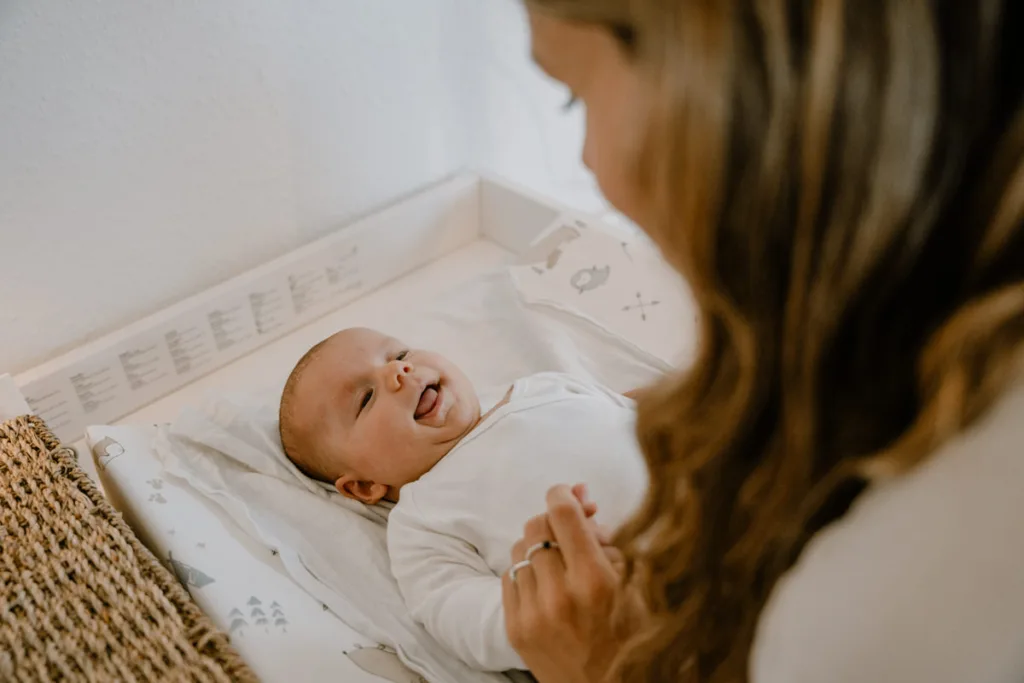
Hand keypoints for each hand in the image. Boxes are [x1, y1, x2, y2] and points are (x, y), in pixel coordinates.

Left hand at [502, 485, 642, 682]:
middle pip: (536, 526)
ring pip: (519, 549)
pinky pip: (509, 577)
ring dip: (538, 546)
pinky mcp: (515, 629)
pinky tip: (546, 583)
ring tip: (560, 561)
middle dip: (552, 520)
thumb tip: (581, 499)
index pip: (562, 514)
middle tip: (569, 529)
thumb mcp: (633, 585)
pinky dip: (526, 572)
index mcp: (595, 581)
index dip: (562, 494)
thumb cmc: (629, 636)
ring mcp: (533, 614)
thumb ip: (607, 541)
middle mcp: (560, 596)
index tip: (567, 493)